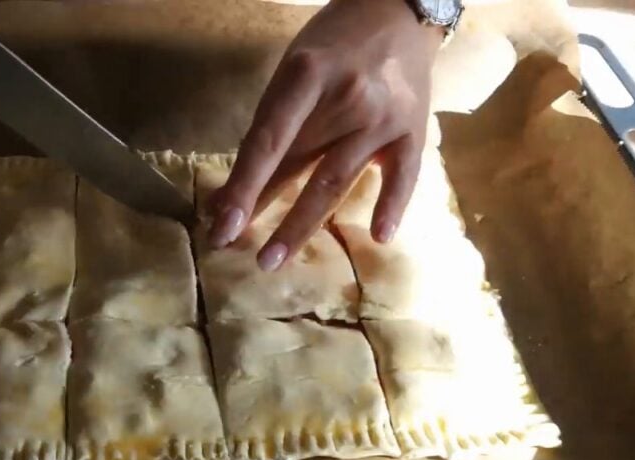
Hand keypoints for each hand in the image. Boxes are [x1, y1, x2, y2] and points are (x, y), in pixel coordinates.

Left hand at [207, 0, 441, 270]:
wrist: (399, 11)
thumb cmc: (332, 46)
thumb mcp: (292, 73)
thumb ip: (270, 130)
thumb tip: (233, 192)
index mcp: (307, 75)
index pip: (268, 142)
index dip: (243, 187)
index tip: (221, 226)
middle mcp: (347, 98)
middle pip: (301, 167)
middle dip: (268, 214)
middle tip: (245, 259)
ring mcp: (384, 117)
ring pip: (338, 180)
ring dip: (303, 225)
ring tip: (275, 260)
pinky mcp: (413, 131)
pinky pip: (404, 175)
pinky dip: (392, 205)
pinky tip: (378, 236)